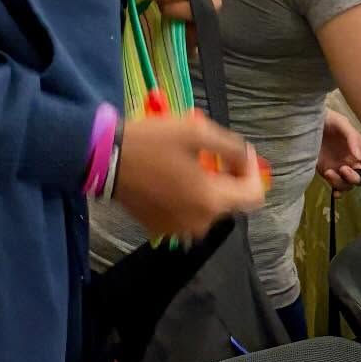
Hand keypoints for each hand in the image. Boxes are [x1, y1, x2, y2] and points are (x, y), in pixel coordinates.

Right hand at [114, 110, 265, 241]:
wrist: (105, 161)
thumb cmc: (151, 143)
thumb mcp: (197, 132)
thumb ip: (231, 146)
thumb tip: (247, 157)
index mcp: (211, 200)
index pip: (254, 195)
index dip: (252, 171)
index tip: (240, 153)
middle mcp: (200, 222)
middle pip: (232, 201)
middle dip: (229, 176)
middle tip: (212, 152)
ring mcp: (180, 229)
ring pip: (209, 207)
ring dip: (209, 185)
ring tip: (192, 161)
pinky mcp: (162, 228)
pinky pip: (189, 213)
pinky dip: (190, 196)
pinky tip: (175, 176)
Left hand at [318, 108, 360, 191]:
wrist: (308, 122)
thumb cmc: (329, 120)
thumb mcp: (342, 124)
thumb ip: (352, 138)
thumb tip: (358, 157)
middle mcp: (352, 162)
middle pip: (360, 178)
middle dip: (354, 177)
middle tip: (343, 169)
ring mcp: (340, 168)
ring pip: (347, 184)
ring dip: (341, 183)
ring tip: (329, 172)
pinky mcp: (327, 172)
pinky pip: (335, 186)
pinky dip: (336, 191)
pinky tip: (334, 192)